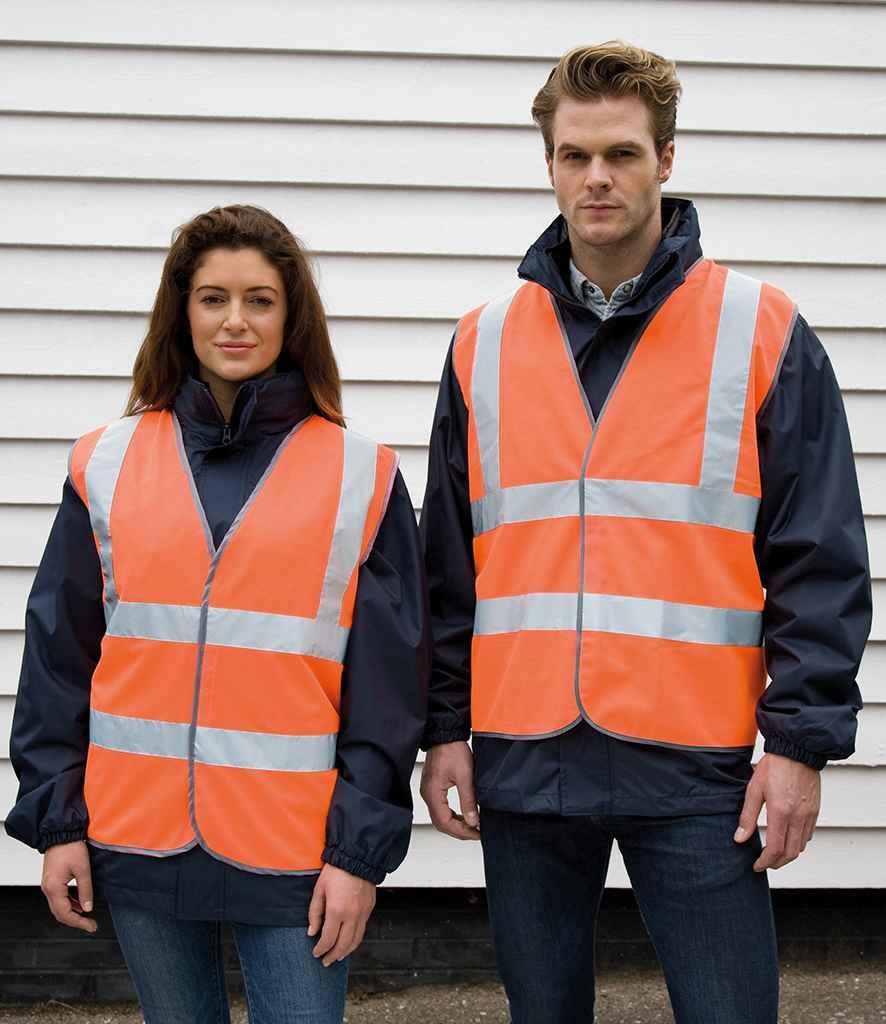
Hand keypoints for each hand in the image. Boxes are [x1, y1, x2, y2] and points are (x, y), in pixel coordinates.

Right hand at [41, 840, 97, 932]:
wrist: (60, 833)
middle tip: (90, 924)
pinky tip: (79, 904)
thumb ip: (85, 890)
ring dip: (72, 913)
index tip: (91, 926)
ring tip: (86, 917)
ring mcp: (48, 885)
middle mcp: (48, 888)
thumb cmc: (71, 847)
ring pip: (58, 907)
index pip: (65, 913)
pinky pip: (58, 898)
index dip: (79, 922)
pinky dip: (69, 904)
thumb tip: (88, 907)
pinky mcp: (51, 881)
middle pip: (59, 913)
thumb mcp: (83, 869)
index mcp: (54, 887)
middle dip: (75, 921)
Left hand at [307, 863, 375, 966]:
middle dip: (333, 956)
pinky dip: (355, 940)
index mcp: (337, 910)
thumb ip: (314, 913)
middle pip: (343, 945)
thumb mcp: (319, 890)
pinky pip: (363, 930)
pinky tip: (349, 941)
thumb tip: (311, 931)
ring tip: (338, 956)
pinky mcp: (369, 908)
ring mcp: (363, 913)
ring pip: (356, 940)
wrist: (357, 857)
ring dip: (346, 952)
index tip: (316, 953)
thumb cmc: (336, 870)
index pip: (328, 939)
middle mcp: (352, 915)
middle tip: (326, 962)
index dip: (320, 949)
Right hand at [420, 741, 479, 840]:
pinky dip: (452, 816)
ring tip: (472, 826)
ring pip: (440, 817)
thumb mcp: (465, 776)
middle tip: (476, 833)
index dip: (461, 831)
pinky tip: (463, 815)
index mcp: (432, 793)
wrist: (445, 735)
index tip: (476, 833)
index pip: (444, 822)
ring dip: (455, 824)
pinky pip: (440, 808)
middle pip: (441, 823)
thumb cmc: (452, 750)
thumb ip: (468, 800)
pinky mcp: (433, 788)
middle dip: (459, 831)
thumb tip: (472, 820)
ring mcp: (429, 791)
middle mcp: (427, 794)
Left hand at [734, 753, 820, 870]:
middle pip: (791, 853)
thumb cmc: (773, 767)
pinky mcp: (815, 810)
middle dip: (777, 863)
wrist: (797, 750)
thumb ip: (747, 816)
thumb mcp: (754, 789)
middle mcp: (798, 817)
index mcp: (780, 812)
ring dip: (788, 855)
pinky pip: (808, 835)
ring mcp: (809, 815)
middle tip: (764, 864)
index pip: (775, 848)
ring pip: (801, 846)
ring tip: (774, 854)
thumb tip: (739, 839)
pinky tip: (787, 838)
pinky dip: (798, 843)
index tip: (756, 866)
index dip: (765, 862)